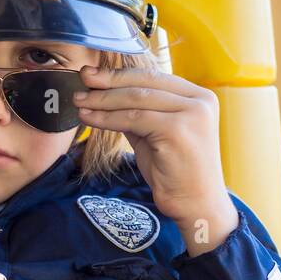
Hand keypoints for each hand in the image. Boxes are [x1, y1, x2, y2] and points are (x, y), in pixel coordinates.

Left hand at [73, 65, 238, 254]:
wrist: (196, 205)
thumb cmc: (174, 172)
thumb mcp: (155, 134)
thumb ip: (138, 113)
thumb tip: (103, 94)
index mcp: (199, 97)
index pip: (152, 77)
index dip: (119, 74)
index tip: (91, 74)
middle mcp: (200, 100)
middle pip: (144, 83)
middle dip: (108, 81)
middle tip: (81, 79)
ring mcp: (192, 114)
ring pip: (136, 99)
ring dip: (102, 100)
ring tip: (79, 102)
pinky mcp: (178, 130)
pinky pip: (133, 118)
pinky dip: (107, 118)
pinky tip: (89, 118)